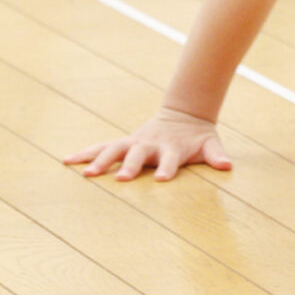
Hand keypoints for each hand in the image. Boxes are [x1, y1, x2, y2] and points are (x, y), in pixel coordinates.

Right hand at [65, 109, 231, 181]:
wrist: (183, 115)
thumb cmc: (196, 137)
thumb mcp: (210, 144)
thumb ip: (216, 155)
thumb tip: (227, 165)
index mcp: (171, 148)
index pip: (170, 159)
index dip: (167, 168)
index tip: (162, 179)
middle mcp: (149, 144)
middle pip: (138, 155)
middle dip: (129, 166)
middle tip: (121, 179)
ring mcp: (134, 142)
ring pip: (114, 150)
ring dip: (100, 160)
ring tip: (86, 174)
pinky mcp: (123, 143)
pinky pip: (100, 148)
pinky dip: (84, 153)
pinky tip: (67, 161)